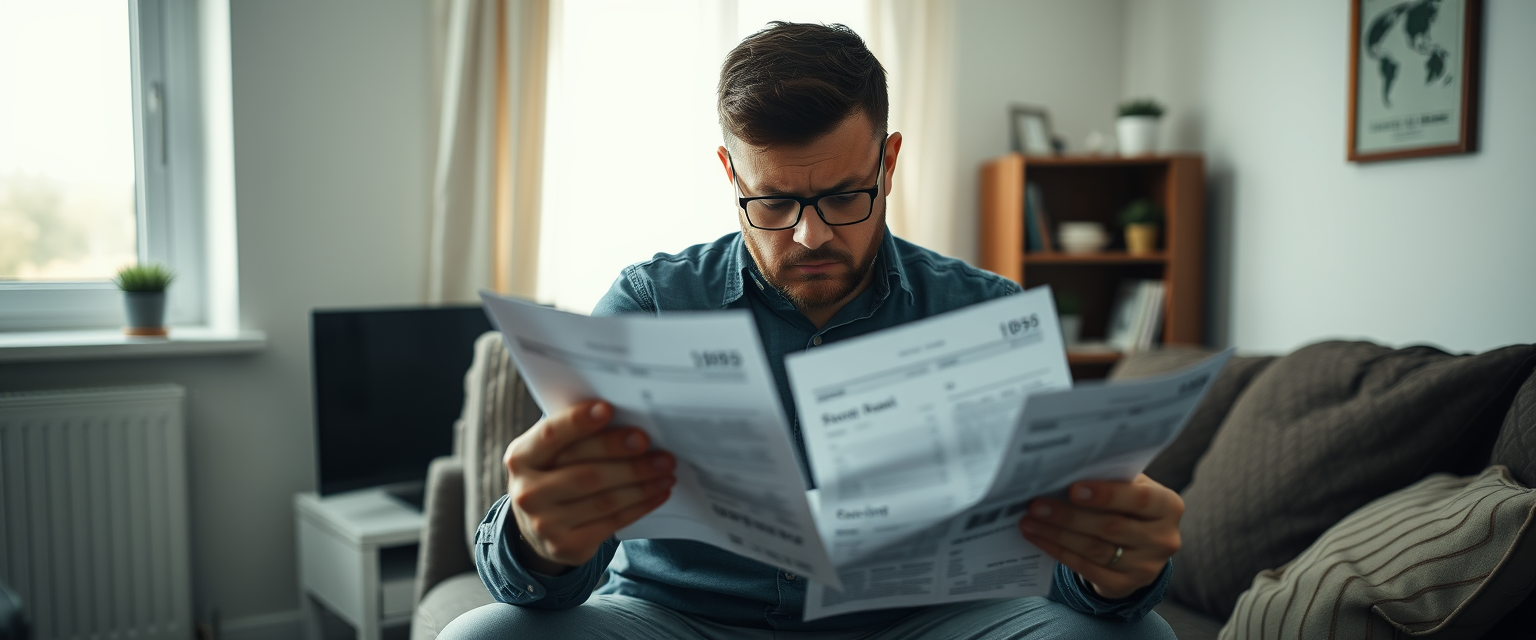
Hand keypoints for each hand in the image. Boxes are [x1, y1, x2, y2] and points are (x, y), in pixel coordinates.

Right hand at [504, 400, 675, 572]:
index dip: (578, 422)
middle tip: (655, 447)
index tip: (608, 409)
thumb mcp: (551, 452)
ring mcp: (545, 524)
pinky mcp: (566, 546)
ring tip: (667, 469)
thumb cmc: (555, 473)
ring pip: (604, 500)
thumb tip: (628, 417)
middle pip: (585, 472)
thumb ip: (576, 434)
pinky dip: (641, 505)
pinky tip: (659, 492)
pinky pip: (613, 522)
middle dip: (626, 458)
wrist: (537, 527)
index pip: (550, 436)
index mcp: (521, 457)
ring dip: (642, 483)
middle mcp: (527, 492)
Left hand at [1017, 473, 1181, 599]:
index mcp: (1168, 506)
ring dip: (1057, 534)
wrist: (1137, 549)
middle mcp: (1164, 539)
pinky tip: (1037, 538)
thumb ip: (1110, 478)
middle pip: (1111, 527)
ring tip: (1029, 520)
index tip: (1073, 488)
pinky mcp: (1125, 586)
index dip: (1107, 494)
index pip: (1141, 499)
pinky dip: (1058, 551)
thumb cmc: (1127, 506)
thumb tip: (1065, 469)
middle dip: (1069, 515)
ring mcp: (1146, 567)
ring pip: (1095, 549)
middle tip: (1036, 504)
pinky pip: (1086, 568)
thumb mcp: (1129, 488)